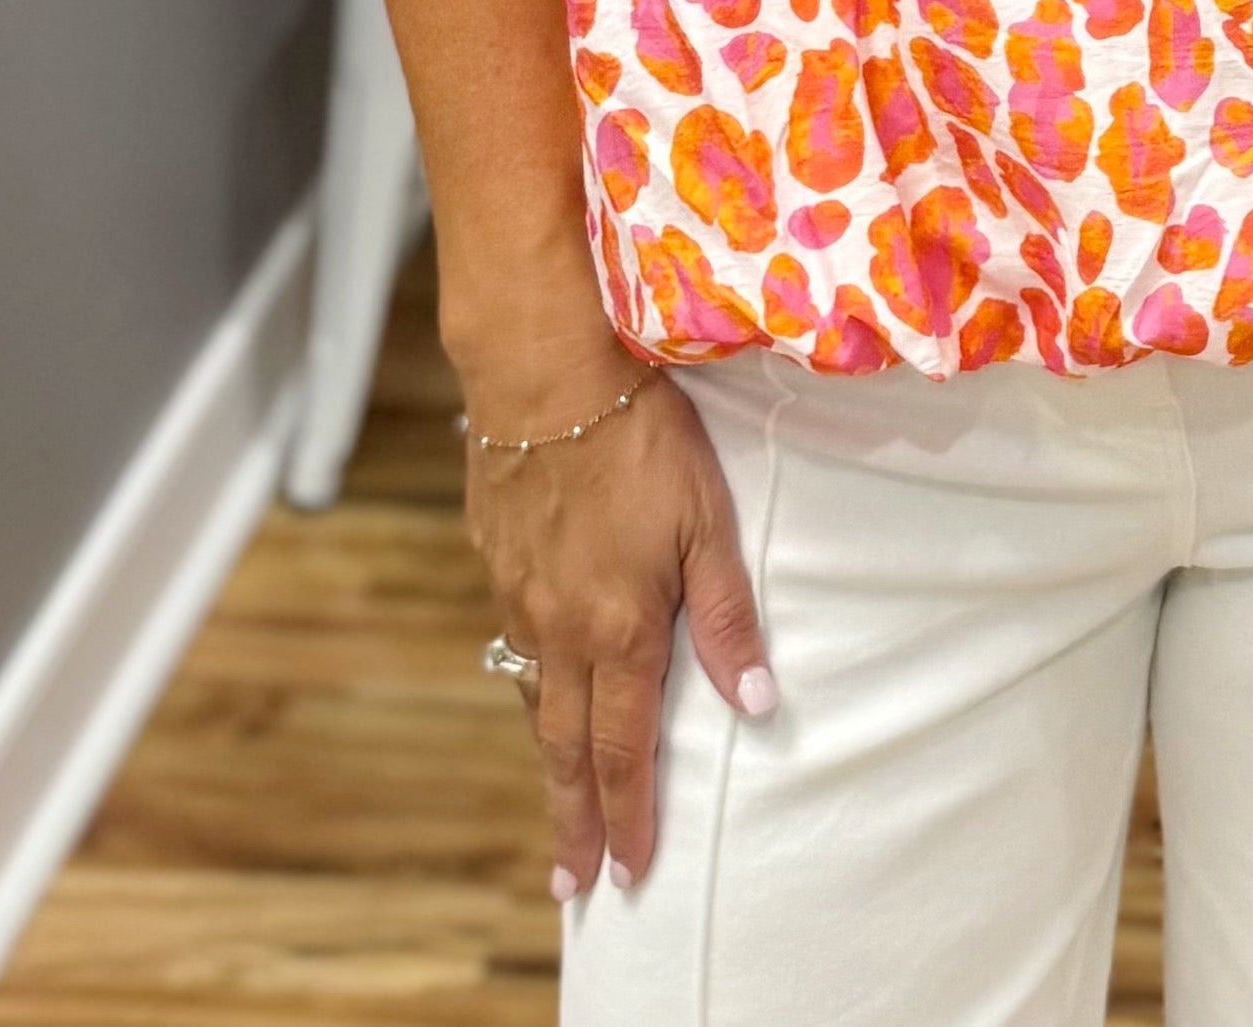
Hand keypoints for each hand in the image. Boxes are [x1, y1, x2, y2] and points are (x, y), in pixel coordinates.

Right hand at [467, 364, 773, 901]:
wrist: (544, 370)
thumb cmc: (641, 435)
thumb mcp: (708, 519)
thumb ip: (728, 614)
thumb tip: (757, 701)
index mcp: (619, 625)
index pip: (624, 746)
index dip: (630, 813)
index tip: (631, 870)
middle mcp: (559, 625)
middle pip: (565, 745)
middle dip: (573, 818)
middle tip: (573, 882)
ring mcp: (518, 592)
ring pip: (532, 695)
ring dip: (547, 756)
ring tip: (559, 800)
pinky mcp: (495, 555)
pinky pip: (512, 637)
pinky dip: (527, 679)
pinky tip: (536, 681)